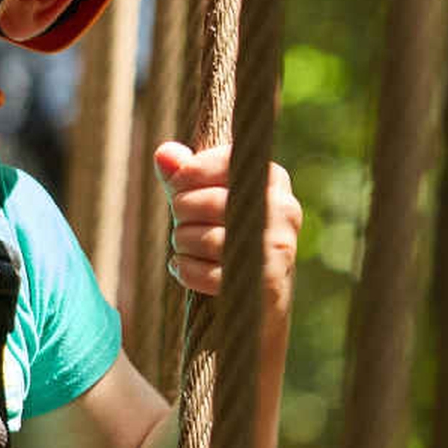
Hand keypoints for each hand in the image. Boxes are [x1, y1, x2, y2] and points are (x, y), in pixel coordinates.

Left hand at [155, 139, 300, 309]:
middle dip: (182, 211)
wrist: (259, 294)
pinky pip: (210, 274)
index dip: (189, 173)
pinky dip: (185, 270)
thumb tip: (163, 154)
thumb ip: (184, 175)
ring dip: (183, 241)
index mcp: (272, 179)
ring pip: (207, 239)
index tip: (177, 186)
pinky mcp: (268, 281)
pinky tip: (182, 265)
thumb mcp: (204, 198)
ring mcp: (278, 246)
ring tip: (184, 243)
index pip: (225, 163)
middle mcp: (284, 209)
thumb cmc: (226, 234)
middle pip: (210, 202)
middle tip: (181, 220)